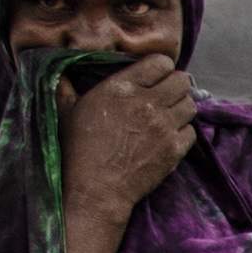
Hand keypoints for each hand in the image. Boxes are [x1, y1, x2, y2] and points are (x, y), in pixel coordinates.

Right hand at [57, 55, 201, 235]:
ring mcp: (164, 126)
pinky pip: (192, 131)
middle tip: (166, 95)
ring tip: (169, 115)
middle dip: (176, 85)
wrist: (96, 190)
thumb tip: (60, 71)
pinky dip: (184, 132)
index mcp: (122, 88)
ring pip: (190, 104)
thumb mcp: (67, 113)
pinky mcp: (174, 149)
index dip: (161, 67)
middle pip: (182, 81)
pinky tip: (170, 137)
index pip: (160, 62)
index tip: (155, 76)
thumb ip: (67, 88)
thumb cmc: (78, 151)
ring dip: (181, 107)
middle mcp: (147, 103)